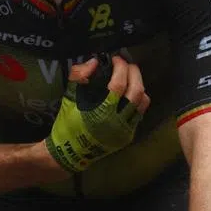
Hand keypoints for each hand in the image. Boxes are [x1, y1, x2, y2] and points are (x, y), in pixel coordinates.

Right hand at [43, 54, 149, 172]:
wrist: (70, 151)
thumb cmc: (67, 123)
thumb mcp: (68, 97)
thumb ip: (79, 76)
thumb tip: (95, 62)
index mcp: (101, 111)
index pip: (119, 84)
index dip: (120, 68)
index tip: (115, 59)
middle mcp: (117, 121)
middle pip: (136, 91)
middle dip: (134, 73)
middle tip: (127, 64)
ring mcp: (125, 129)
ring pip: (143, 102)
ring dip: (139, 85)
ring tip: (130, 78)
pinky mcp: (128, 135)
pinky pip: (139, 114)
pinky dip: (137, 100)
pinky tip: (129, 94)